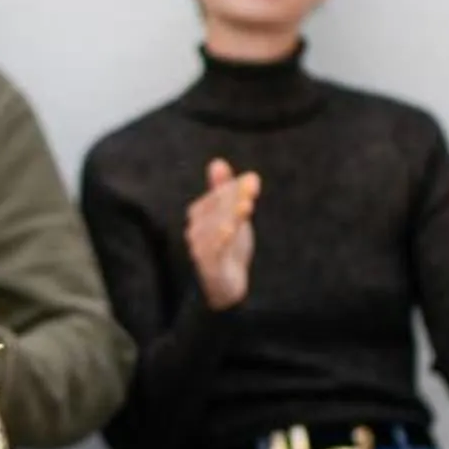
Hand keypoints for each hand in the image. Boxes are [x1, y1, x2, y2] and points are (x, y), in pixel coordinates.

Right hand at [184, 157, 260, 310]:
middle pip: (216, 210)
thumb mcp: (229, 217)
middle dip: (235, 197)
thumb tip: (217, 162)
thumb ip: (224, 191)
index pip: (217, 196)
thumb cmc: (226, 248)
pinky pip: (212, 252)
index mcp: (199, 215)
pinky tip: (230, 230)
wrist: (224, 287)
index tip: (254, 180)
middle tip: (253, 186)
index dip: (234, 188)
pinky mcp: (209, 267)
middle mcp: (195, 230)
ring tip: (247, 206)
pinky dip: (220, 241)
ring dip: (231, 215)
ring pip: (215, 229)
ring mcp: (200, 249)